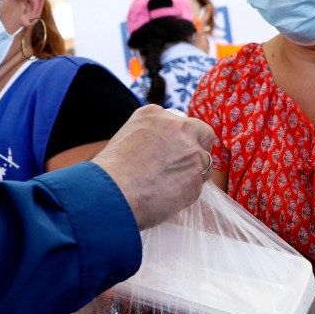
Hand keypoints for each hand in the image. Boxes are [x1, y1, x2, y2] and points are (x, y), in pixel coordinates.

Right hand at [92, 105, 216, 228]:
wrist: (110, 193)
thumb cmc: (110, 174)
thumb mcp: (126, 140)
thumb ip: (150, 140)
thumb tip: (162, 154)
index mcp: (153, 114)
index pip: (180, 122)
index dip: (179, 140)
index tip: (170, 154)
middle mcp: (176, 126)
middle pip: (203, 134)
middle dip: (197, 150)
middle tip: (182, 168)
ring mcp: (190, 149)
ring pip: (204, 163)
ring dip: (191, 176)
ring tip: (165, 190)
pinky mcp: (197, 173)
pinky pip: (197, 187)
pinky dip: (185, 196)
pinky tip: (164, 200)